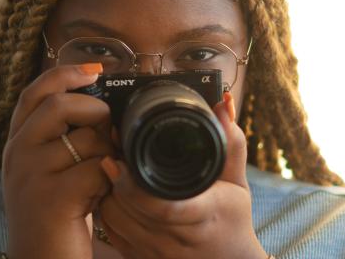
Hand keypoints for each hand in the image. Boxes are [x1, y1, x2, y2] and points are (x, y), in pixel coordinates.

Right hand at [2, 64, 114, 258]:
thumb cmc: (54, 212)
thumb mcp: (49, 169)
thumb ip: (63, 138)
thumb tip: (103, 109)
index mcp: (18, 142)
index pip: (35, 92)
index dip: (65, 74)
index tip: (94, 69)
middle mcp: (17, 153)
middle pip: (61, 105)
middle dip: (96, 112)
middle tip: (107, 135)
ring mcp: (31, 175)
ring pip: (86, 139)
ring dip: (108, 154)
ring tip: (104, 175)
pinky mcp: (51, 198)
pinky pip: (96, 170)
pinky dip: (109, 180)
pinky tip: (100, 195)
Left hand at [98, 92, 267, 258]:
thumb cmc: (232, 220)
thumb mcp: (237, 183)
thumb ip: (230, 143)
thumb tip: (223, 103)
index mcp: (202, 217)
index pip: (161, 205)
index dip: (133, 184)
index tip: (117, 159)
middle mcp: (175, 239)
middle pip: (128, 208)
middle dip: (114, 178)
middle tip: (110, 153)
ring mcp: (154, 252)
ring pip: (113, 219)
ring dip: (107, 192)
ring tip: (113, 170)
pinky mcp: (138, 258)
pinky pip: (110, 231)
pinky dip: (107, 210)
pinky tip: (115, 193)